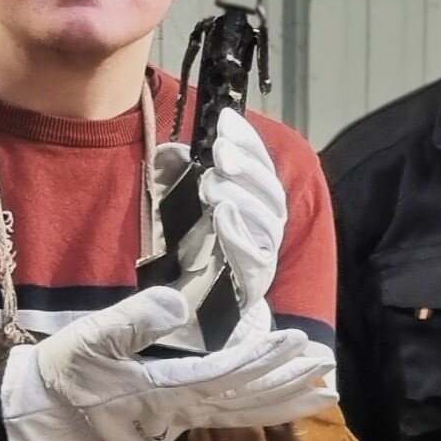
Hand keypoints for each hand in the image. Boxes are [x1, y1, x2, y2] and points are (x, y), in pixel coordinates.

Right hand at [0, 289, 336, 440]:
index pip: (225, 376)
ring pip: (242, 413)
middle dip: (287, 383)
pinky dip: (261, 411)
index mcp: (161, 390)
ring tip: (323, 390)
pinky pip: (229, 417)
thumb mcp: (90, 339)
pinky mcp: (176, 420)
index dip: (263, 361)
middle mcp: (179, 411)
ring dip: (283, 401)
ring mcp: (179, 419)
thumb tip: (180, 304)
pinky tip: (283, 404)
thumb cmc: (67, 371)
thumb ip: (132, 321)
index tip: (296, 343)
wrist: (46, 413)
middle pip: (245, 400)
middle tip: (326, 367)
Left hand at [153, 108, 284, 305]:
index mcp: (254, 207)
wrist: (196, 319)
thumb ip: (175, 181)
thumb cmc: (191, 260)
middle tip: (221, 151)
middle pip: (271, 193)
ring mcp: (262, 259)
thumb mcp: (177, 213)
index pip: (261, 168)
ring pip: (267, 223)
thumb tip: (169, 151)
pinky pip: (253, 259)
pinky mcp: (252, 287)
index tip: (226, 121)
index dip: (249, 143)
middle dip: (248, 167)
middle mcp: (265, 231)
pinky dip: (239, 235)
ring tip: (213, 183)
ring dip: (242, 197)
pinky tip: (222, 216)